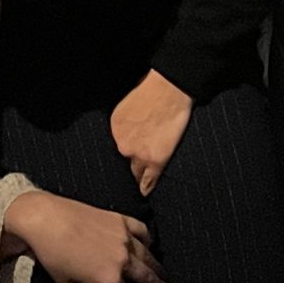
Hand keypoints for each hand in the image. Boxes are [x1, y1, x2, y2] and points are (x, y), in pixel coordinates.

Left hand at [1, 189, 165, 282]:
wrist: (44, 217)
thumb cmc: (52, 252)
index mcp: (109, 280)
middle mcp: (121, 259)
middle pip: (148, 279)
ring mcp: (123, 237)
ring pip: (148, 256)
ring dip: (156, 266)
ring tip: (161, 273)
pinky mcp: (119, 219)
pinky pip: (142, 230)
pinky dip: (148, 239)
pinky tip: (149, 244)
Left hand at [109, 70, 191, 196]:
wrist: (170, 88)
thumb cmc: (152, 89)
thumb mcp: (128, 104)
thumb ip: (126, 123)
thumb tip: (130, 130)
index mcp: (114, 129)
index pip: (115, 150)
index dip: (122, 156)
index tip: (122, 163)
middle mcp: (122, 144)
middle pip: (122, 164)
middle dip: (127, 167)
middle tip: (129, 177)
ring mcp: (138, 154)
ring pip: (135, 175)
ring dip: (137, 179)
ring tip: (137, 189)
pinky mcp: (156, 160)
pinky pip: (148, 181)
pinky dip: (147, 188)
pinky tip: (145, 194)